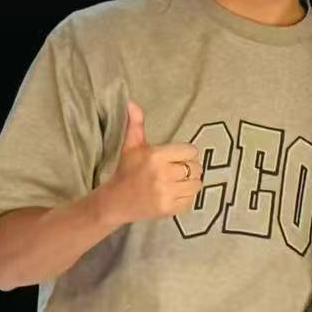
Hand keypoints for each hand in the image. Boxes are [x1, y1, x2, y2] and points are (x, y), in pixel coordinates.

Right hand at [101, 101, 202, 225]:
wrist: (114, 202)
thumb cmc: (126, 171)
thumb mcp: (131, 146)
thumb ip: (136, 124)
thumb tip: (131, 103)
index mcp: (156, 156)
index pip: (191, 151)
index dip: (185, 154)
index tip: (175, 158)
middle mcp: (162, 174)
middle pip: (196, 168)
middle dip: (189, 168)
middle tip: (176, 171)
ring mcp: (166, 193)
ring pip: (197, 184)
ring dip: (190, 183)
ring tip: (176, 182)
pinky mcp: (168, 209)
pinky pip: (191, 200)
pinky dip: (186, 197)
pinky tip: (173, 194)